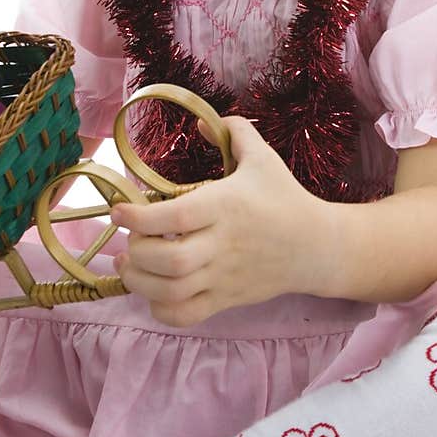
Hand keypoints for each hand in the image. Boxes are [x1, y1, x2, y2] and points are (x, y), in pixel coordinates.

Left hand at [109, 115, 325, 326]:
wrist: (317, 246)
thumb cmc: (284, 198)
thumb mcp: (263, 158)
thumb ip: (233, 132)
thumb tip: (200, 121)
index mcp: (226, 206)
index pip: (178, 216)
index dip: (140, 217)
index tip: (119, 210)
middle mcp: (222, 244)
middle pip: (171, 260)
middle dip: (138, 252)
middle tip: (130, 240)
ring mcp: (223, 277)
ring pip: (173, 292)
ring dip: (140, 282)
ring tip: (128, 265)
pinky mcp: (226, 300)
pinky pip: (186, 315)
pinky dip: (161, 310)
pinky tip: (153, 292)